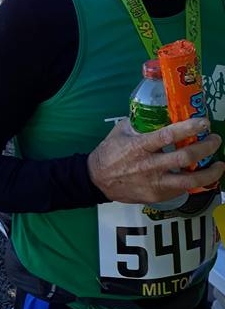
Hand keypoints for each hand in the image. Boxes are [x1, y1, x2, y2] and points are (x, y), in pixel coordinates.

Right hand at [87, 117, 223, 203]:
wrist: (96, 180)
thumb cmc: (109, 153)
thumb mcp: (121, 131)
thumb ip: (140, 123)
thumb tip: (160, 112)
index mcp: (139, 147)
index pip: (168, 136)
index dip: (189, 128)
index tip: (204, 122)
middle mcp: (149, 166)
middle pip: (185, 158)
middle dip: (206, 148)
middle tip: (214, 140)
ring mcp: (154, 184)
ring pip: (189, 180)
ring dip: (210, 173)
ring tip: (218, 165)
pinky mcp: (156, 196)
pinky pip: (181, 190)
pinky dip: (193, 182)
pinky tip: (200, 176)